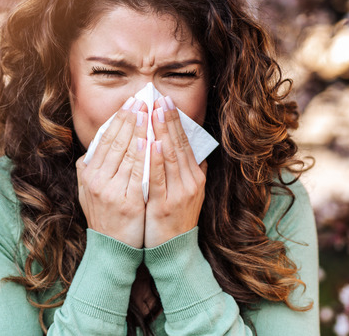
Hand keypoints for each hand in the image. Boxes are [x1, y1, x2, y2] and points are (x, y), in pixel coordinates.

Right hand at [76, 97, 148, 247]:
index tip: (130, 102)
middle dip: (130, 118)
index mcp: (88, 175)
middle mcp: (97, 181)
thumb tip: (92, 148)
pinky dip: (144, 157)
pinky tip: (151, 142)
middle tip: (142, 99)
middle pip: (115, 142)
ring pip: (127, 154)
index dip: (118, 119)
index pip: (105, 140)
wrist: (112, 250)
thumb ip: (89, 169)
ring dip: (139, 130)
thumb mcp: (88, 192)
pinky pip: (137, 175)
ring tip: (149, 112)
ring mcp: (112, 192)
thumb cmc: (104, 218)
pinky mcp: (128, 203)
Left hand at [144, 96, 207, 247]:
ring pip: (171, 157)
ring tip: (155, 112)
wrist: (174, 251)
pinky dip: (157, 160)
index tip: (165, 101)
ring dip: (162, 133)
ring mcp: (179, 193)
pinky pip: (160, 179)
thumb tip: (195, 152)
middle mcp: (190, 182)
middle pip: (179, 145)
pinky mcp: (165, 205)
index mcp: (195, 176)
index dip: (175, 122)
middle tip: (160, 98)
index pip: (184, 143)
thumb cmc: (175, 220)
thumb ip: (191, 172)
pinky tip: (152, 144)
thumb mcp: (189, 194)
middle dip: (169, 120)